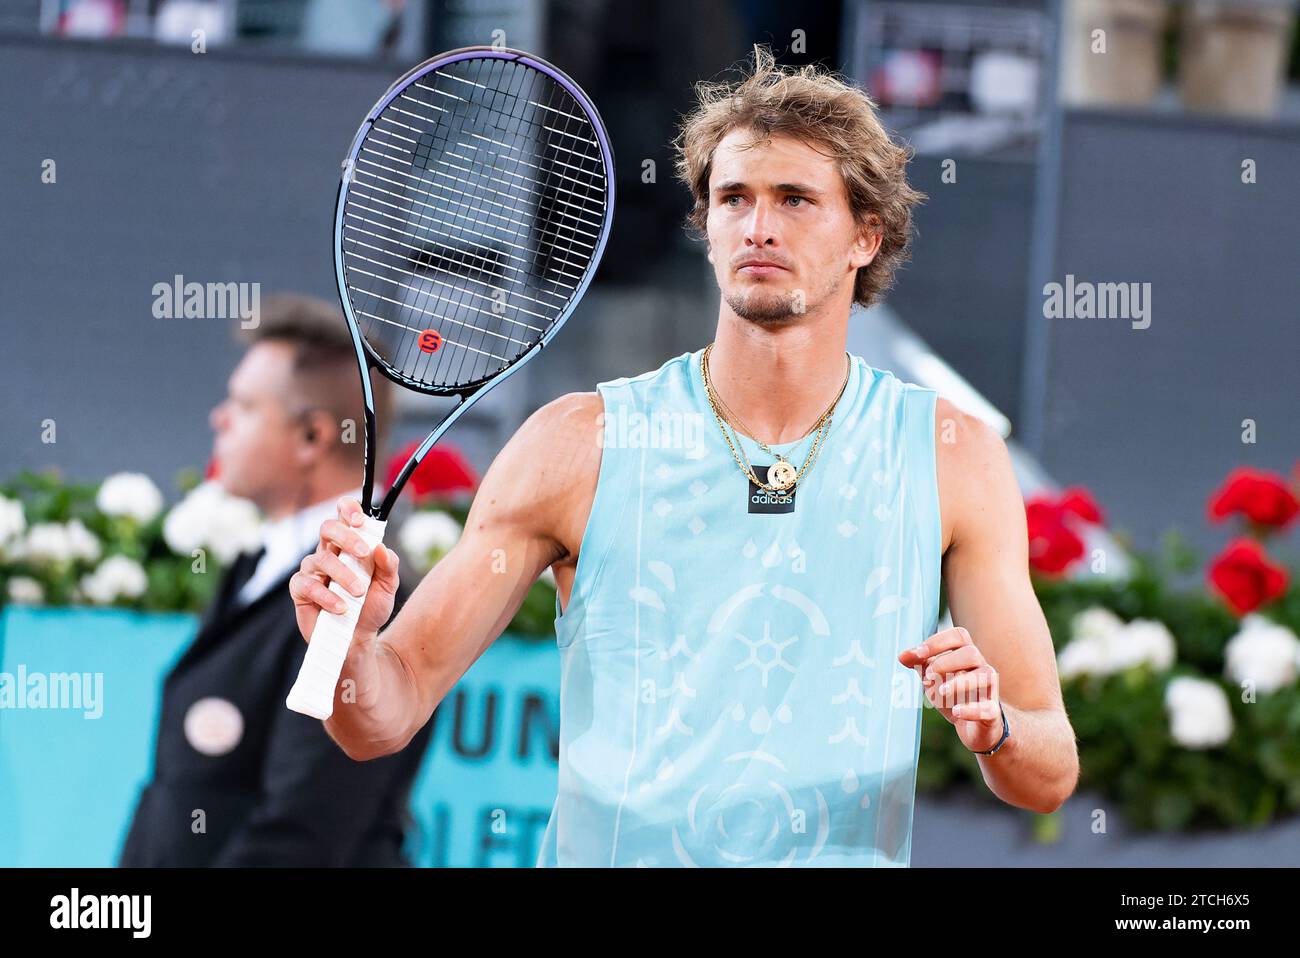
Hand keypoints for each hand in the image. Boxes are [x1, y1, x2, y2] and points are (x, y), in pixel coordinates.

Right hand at [289, 496, 399, 647]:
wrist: (358, 640)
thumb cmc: (371, 608)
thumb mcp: (387, 587)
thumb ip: (389, 566)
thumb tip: (381, 547)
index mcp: (349, 546)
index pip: (343, 516)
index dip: (348, 509)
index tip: (361, 520)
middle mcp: (328, 553)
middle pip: (327, 528)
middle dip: (346, 536)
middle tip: (364, 554)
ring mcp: (313, 570)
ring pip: (321, 559)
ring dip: (343, 575)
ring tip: (359, 592)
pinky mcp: (300, 590)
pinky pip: (307, 585)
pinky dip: (327, 596)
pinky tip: (341, 607)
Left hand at [898, 626, 1004, 753]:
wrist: (973, 727)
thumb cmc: (952, 696)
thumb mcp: (931, 678)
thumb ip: (919, 665)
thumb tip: (901, 656)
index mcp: (966, 655)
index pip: (959, 635)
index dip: (938, 641)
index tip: (918, 653)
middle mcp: (981, 668)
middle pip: (971, 653)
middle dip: (946, 662)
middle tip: (928, 675)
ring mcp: (990, 690)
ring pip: (985, 676)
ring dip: (960, 682)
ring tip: (940, 691)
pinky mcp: (992, 713)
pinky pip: (989, 708)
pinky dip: (972, 709)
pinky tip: (956, 711)